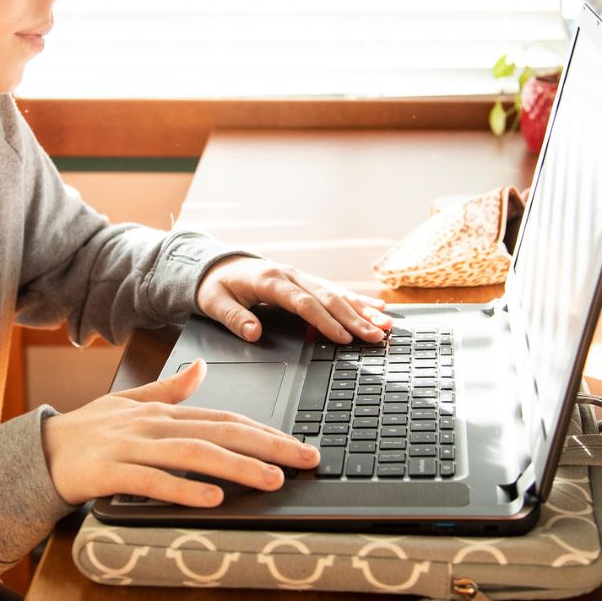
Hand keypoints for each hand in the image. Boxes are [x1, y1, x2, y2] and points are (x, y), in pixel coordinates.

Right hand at [41, 358, 319, 506]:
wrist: (42, 450)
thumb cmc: (89, 431)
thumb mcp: (130, 402)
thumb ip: (169, 389)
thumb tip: (200, 370)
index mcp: (163, 411)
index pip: (225, 418)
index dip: (265, 430)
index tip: (298, 443)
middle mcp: (154, 425)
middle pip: (220, 432)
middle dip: (268, 446)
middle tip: (306, 459)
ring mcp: (134, 446)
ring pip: (194, 454)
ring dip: (237, 467)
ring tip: (272, 480)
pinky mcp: (113, 471)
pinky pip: (154, 481)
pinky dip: (185, 489)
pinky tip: (212, 498)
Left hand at [196, 255, 392, 343]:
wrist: (217, 264)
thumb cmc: (216, 285)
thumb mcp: (215, 302)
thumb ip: (234, 318)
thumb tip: (252, 333)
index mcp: (270, 281)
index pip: (303, 303)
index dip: (324, 321)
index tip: (343, 338)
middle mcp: (290, 276)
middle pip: (327, 298)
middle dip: (354, 318)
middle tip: (376, 336)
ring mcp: (300, 276)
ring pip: (336, 293)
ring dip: (362, 310)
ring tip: (386, 325)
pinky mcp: (306, 280)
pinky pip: (334, 290)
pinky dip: (357, 300)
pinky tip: (378, 308)